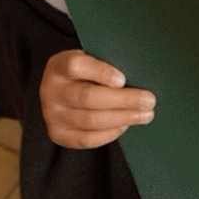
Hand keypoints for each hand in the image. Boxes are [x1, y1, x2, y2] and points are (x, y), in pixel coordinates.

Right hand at [40, 50, 154, 148]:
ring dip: (122, 118)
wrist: (60, 90)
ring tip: (145, 115)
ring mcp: (52, 114)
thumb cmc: (85, 72)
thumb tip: (140, 75)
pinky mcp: (57, 134)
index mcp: (58, 65)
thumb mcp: (90, 59)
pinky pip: (87, 139)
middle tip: (149, 100)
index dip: (100, 72)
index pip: (77, 66)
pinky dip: (110, 133)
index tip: (123, 79)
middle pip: (88, 97)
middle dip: (123, 100)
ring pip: (90, 120)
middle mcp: (50, 90)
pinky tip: (125, 125)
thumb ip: (107, 63)